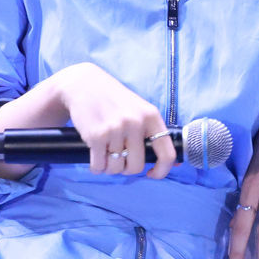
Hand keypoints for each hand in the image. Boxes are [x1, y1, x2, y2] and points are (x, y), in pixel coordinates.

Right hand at [55, 62, 177, 177]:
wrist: (84, 85)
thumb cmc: (114, 100)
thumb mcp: (139, 110)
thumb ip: (153, 133)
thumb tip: (175, 165)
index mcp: (151, 116)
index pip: (167, 154)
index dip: (162, 171)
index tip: (152, 174)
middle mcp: (136, 123)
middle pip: (136, 167)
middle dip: (126, 169)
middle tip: (119, 159)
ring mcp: (116, 129)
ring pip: (116, 168)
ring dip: (109, 167)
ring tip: (106, 155)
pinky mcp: (96, 136)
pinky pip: (99, 166)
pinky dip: (96, 167)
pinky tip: (95, 157)